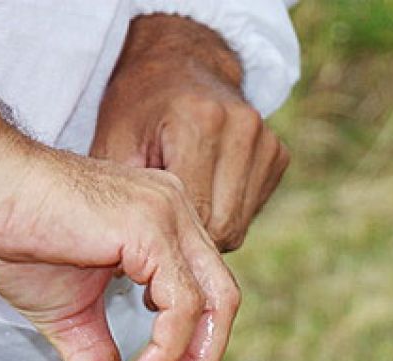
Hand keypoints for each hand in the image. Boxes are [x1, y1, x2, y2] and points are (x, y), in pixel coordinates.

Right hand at [0, 71, 234, 360]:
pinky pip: (182, 303)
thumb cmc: (18, 236)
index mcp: (166, 229)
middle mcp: (178, 216)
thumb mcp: (70, 315)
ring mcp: (170, 217)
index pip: (205, 296)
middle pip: (221, 300)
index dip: (199, 350)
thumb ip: (97, 360)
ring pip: (213, 302)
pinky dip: (170, 347)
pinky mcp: (152, 227)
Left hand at [92, 13, 289, 251]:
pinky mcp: (279, 154)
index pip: (196, 213)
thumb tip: (126, 266)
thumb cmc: (138, 105)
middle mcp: (243, 129)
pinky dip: (226, 213)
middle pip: (223, 225)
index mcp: (201, 122)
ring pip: (239, 225)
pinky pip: (252, 211)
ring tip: (179, 212)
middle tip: (161, 237)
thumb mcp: (114, 142)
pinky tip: (203, 193)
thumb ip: (125, 199)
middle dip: (191, 240)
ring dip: (208, 229)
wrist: (179, 62)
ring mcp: (266, 141)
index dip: (170, 240)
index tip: (147, 249)